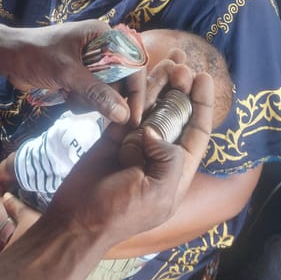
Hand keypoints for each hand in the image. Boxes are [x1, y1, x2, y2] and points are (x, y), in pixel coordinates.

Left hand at [3, 20, 134, 123]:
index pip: (133, 63)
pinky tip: (65, 97)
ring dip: (91, 101)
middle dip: (106, 97)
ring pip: (106, 91)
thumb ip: (96, 92)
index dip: (135, 90)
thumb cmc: (35, 55)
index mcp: (103, 35)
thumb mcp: (67, 73)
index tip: (133, 116)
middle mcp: (100, 47)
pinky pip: (92, 95)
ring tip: (70, 96)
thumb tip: (124, 114)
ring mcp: (89, 63)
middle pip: (121, 80)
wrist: (6, 56)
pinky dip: (81, 101)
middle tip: (86, 103)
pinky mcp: (78, 75)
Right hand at [41, 68, 213, 248]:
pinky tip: (136, 74)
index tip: (203, 77)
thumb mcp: (156, 194)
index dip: (202, 104)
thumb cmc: (120, 213)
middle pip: (176, 113)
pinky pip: (126, 109)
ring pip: (151, 107)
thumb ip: (168, 161)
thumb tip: (155, 131)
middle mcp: (159, 154)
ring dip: (160, 84)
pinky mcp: (113, 137)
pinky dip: (131, 93)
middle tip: (181, 62)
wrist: (78, 219)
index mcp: (177, 171)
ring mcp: (136, 144)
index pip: (197, 131)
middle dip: (181, 87)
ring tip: (167, 59)